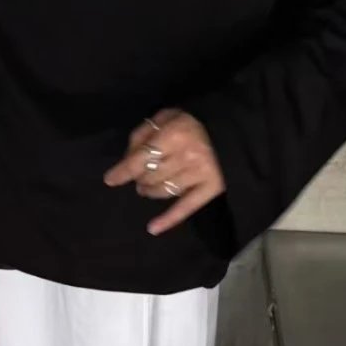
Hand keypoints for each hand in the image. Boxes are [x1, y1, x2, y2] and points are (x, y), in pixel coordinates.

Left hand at [104, 107, 225, 235]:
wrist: (234, 130)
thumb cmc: (195, 121)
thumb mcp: (167, 116)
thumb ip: (145, 133)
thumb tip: (127, 158)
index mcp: (174, 135)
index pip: (140, 159)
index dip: (122, 171)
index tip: (110, 179)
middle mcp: (186, 156)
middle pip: (149, 177)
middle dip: (139, 179)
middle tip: (139, 178)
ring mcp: (199, 175)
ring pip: (163, 191)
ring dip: (149, 191)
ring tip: (146, 188)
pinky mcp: (211, 189)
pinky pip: (186, 208)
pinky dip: (168, 220)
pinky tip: (153, 229)